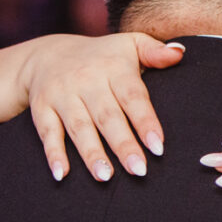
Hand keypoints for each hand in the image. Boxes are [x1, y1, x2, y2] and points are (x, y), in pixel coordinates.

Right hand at [20, 32, 186, 181]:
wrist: (48, 53)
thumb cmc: (102, 56)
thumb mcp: (130, 44)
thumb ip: (155, 51)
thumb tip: (179, 53)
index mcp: (113, 68)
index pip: (132, 97)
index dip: (145, 122)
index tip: (158, 147)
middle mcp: (86, 81)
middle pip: (107, 116)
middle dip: (122, 145)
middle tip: (139, 170)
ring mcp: (62, 95)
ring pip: (78, 127)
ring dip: (91, 153)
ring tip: (106, 177)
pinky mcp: (42, 108)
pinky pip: (47, 132)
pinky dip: (54, 154)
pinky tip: (63, 174)